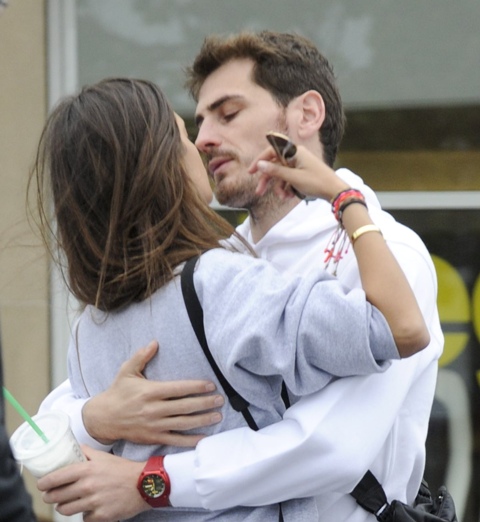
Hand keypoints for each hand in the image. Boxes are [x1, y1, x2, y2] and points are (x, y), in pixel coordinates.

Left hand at [38, 446, 147, 521]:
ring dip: (64, 506)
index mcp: (87, 469)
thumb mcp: (105, 457)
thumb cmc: (123, 470)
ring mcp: (93, 502)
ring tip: (68, 502)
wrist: (144, 484)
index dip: (44, 483)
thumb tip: (75, 447)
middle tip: (52, 495)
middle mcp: (88, 486)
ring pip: (66, 509)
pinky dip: (85, 514)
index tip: (41, 485)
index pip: (56, 478)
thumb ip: (87, 452)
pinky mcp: (100, 516)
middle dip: (51, 496)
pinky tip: (90, 508)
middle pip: (57, 496)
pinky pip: (83, 518)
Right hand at [83, 340, 223, 445]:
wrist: (103, 418)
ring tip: (217, 415)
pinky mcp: (153, 437)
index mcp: (150, 392)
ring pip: (183, 424)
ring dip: (202, 420)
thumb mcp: (127, 371)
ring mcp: (154, 425)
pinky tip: (204, 437)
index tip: (211, 385)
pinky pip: (175, 440)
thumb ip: (141, 356)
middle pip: (184, 407)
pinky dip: (190, 440)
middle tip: (220, 399)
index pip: (178, 389)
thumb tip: (155, 342)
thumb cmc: (118, 392)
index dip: (196, 387)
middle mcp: (153, 409)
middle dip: (204, 403)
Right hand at [249, 144, 347, 201]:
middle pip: (275, 165)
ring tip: (284, 197)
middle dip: (268, 180)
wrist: (335, 191)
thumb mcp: (293, 178)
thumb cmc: (316, 182)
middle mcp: (296, 156)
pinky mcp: (302, 173)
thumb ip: (275, 171)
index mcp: (294, 152)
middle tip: (259, 192)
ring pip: (281, 175)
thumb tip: (260, 165)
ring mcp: (299, 165)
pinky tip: (290, 196)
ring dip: (279, 187)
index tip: (251, 171)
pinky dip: (287, 188)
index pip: (272, 151)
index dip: (260, 160)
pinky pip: (289, 179)